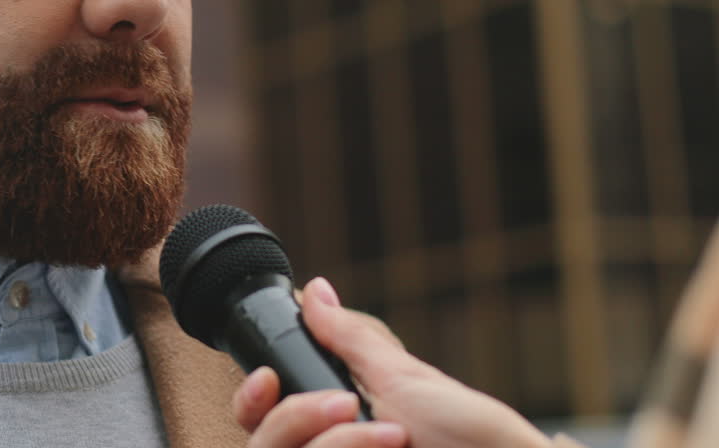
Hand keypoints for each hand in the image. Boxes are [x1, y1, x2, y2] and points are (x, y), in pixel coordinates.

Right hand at [232, 278, 552, 447]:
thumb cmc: (468, 433)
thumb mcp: (401, 378)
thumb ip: (346, 338)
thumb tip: (314, 287)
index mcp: (332, 422)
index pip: (261, 418)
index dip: (251, 401)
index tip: (269, 381)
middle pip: (261, 443)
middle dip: (295, 420)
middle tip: (345, 409)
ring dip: (333, 446)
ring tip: (393, 442)